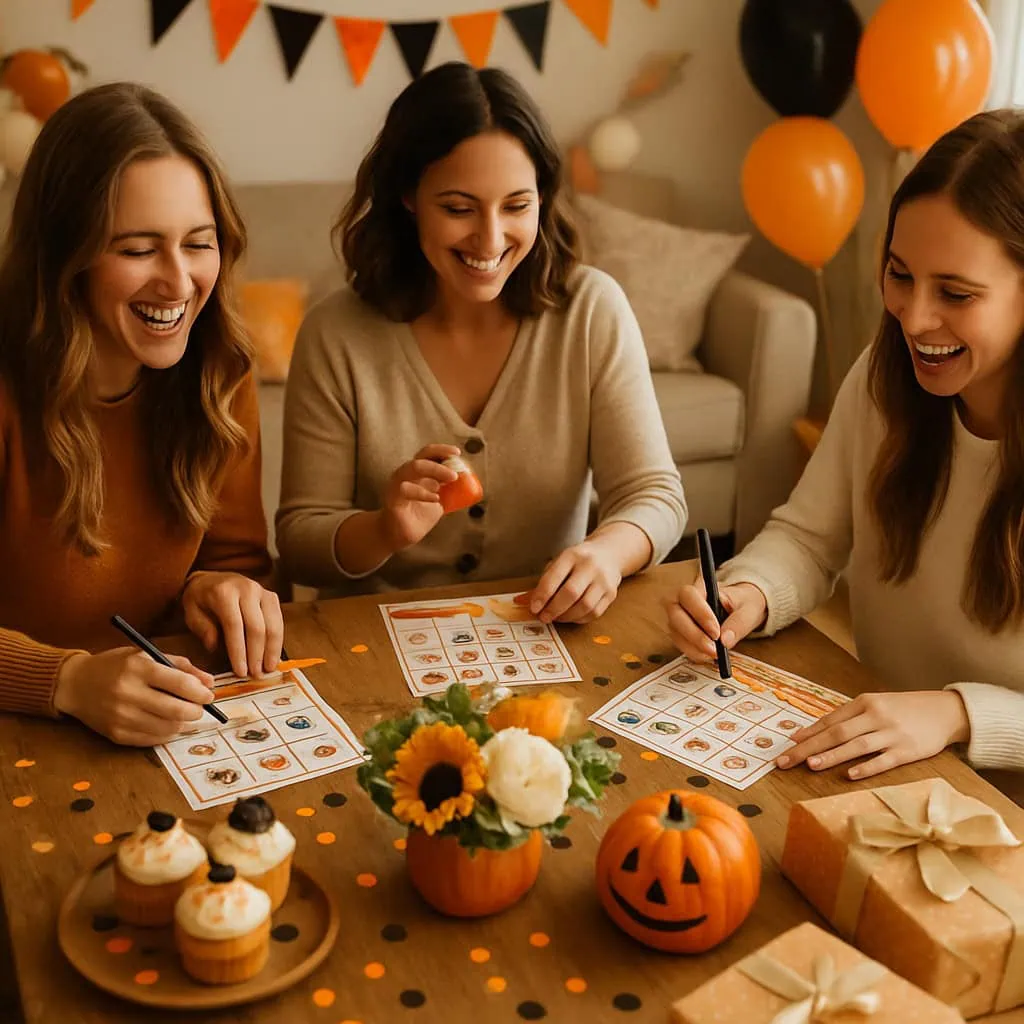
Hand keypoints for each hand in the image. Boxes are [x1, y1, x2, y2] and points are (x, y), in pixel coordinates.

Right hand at [54, 648, 215, 745]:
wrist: (75, 684)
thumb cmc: (116, 666)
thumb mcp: (146, 655)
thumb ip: (181, 667)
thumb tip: (209, 683)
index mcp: (137, 669)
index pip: (179, 683)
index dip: (200, 692)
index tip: (209, 695)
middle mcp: (127, 693)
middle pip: (176, 710)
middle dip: (196, 711)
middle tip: (201, 708)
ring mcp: (121, 717)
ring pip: (167, 728)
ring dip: (184, 725)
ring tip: (187, 716)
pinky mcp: (116, 735)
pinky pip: (152, 740)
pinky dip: (167, 734)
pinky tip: (169, 725)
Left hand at [183, 571, 282, 678]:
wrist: (212, 578)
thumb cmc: (200, 599)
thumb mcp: (191, 612)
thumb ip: (202, 629)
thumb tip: (215, 647)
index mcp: (224, 593)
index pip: (234, 625)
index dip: (239, 650)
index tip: (240, 671)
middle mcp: (247, 589)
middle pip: (257, 626)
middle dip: (257, 654)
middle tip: (256, 674)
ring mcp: (262, 592)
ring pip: (273, 624)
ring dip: (272, 649)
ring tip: (268, 668)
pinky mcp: (271, 597)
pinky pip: (278, 621)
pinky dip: (277, 641)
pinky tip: (273, 656)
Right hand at [380, 444, 460, 549]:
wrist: (399, 535)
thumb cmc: (419, 515)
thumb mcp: (440, 500)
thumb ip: (450, 490)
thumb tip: (468, 481)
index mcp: (416, 471)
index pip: (427, 453)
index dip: (441, 450)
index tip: (457, 452)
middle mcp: (404, 474)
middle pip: (420, 459)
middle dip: (440, 464)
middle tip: (455, 475)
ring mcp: (396, 485)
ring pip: (410, 468)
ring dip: (433, 472)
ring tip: (448, 482)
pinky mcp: (392, 499)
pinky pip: (405, 490)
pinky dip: (423, 493)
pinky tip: (435, 499)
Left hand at [527, 540, 622, 623]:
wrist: (608, 553)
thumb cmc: (577, 562)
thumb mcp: (559, 564)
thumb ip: (542, 583)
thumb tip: (520, 601)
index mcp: (572, 555)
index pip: (555, 576)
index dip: (542, 595)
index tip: (533, 608)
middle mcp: (590, 566)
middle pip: (571, 593)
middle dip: (554, 609)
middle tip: (543, 617)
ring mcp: (603, 580)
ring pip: (585, 605)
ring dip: (567, 616)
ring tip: (556, 618)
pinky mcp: (611, 593)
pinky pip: (594, 612)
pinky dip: (579, 619)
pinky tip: (570, 617)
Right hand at [665, 580, 766, 660]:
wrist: (740, 609)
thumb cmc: (743, 603)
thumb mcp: (749, 609)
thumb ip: (739, 622)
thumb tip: (725, 641)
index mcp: (700, 587)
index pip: (688, 595)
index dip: (699, 613)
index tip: (716, 632)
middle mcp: (683, 601)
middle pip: (676, 615)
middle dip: (694, 635)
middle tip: (714, 649)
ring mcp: (678, 618)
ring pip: (676, 632)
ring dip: (694, 647)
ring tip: (715, 654)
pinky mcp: (680, 633)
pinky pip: (681, 645)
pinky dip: (694, 653)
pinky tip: (708, 656)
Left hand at [777, 690, 970, 779]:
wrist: (945, 711)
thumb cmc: (903, 709)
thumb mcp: (876, 705)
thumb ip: (850, 717)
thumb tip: (817, 733)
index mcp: (865, 702)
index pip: (830, 720)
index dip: (808, 732)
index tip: (789, 744)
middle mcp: (875, 715)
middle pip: (836, 733)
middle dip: (808, 747)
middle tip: (786, 760)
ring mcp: (892, 733)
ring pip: (856, 745)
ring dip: (831, 756)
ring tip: (810, 765)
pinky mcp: (908, 750)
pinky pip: (883, 760)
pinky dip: (866, 767)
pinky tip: (849, 775)